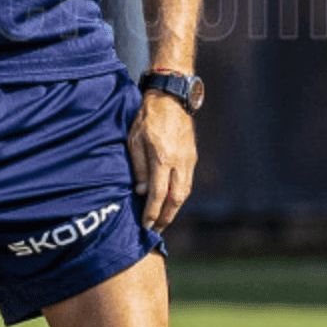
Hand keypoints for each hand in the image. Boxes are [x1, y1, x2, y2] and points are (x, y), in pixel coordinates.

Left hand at [127, 92, 196, 232]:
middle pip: (176, 199)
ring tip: (163, 219)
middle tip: (157, 229)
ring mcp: (189, 159)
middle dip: (167, 217)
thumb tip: (142, 192)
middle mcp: (179, 162)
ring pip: (185, 193)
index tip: (146, 224)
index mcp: (163, 157)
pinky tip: (171, 202)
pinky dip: (179, 196)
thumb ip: (139, 167)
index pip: (159, 194)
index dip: (152, 212)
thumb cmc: (147, 117)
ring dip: (175, 209)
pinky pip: (187, 182)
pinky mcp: (192, 156)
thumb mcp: (134, 140)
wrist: (171, 97)